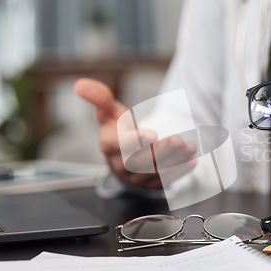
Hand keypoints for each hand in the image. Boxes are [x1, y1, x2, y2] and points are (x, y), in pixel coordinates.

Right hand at [74, 78, 196, 189]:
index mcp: (108, 145)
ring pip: (154, 172)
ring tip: (190, 147)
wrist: (124, 156)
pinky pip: (165, 181)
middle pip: (139, 162)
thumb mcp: (108, 112)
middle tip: (178, 140)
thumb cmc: (117, 130)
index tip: (152, 134)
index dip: (134, 141)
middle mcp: (120, 165)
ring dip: (174, 160)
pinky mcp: (150, 185)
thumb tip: (80, 84)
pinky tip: (191, 161)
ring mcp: (135, 178)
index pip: (118, 145)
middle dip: (160, 151)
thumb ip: (99, 97)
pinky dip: (180, 171)